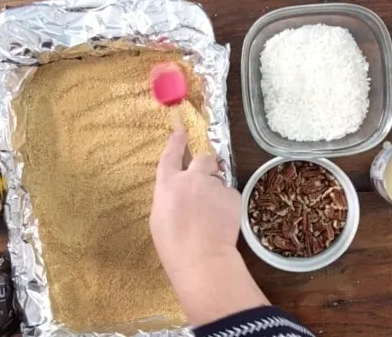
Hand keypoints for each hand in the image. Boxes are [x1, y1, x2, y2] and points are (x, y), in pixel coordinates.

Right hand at [150, 129, 240, 274]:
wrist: (201, 259)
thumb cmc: (174, 246)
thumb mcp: (159, 218)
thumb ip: (168, 197)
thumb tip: (177, 190)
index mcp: (168, 185)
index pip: (170, 157)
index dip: (176, 142)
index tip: (180, 132)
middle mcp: (190, 179)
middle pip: (203, 159)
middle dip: (206, 165)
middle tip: (206, 182)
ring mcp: (213, 185)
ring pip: (218, 181)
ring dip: (216, 192)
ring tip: (213, 217)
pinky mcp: (232, 195)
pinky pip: (229, 194)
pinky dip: (227, 205)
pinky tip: (223, 222)